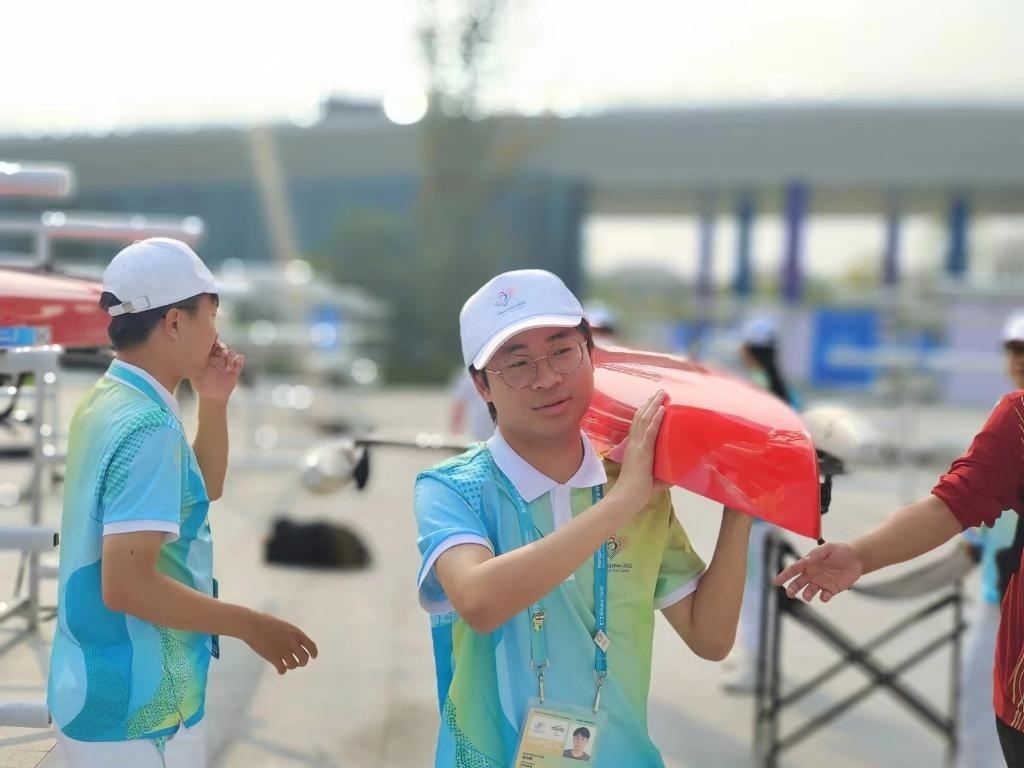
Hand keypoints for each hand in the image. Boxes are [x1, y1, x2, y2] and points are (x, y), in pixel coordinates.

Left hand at [191, 341, 243, 402]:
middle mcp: (218, 358)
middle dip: (223, 348)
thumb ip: (193, 367)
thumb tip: (187, 358)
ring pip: (232, 352)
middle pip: (222, 346)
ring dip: (230, 357)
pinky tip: (234, 368)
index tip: (213, 344)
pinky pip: (240, 360)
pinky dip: (239, 360)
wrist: (212, 396)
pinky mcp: (235, 369)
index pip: (211, 345)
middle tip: (222, 354)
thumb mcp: (194, 375)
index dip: (213, 342)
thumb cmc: (201, 386)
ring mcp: (227, 363)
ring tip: (227, 368)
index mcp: (208, 357)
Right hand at [243, 612, 317, 674]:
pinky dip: (281, 671)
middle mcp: (292, 643)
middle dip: (302, 662)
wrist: (253, 626)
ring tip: (286, 664)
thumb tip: (295, 643)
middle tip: (298, 662)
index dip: (313, 653)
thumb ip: (291, 635)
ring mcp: (283, 651)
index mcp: (296, 633)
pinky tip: (279, 669)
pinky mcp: (274, 658)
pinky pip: (282, 669)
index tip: (313, 657)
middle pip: (304, 659)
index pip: (311, 646)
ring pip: (294, 665)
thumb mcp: (284, 626)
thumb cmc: (266, 622)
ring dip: (291, 666)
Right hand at [610, 390, 667, 514]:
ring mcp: (638, 446)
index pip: (638, 425)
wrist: (627, 497)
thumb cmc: (638, 491)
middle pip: (641, 417)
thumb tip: (675, 476)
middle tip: (659, 392)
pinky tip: (662, 409)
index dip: (644, 412)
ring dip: (654, 405)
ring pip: (645, 420)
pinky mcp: (643, 451)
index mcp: (634, 448)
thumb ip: (662, 475)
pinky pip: (650, 431)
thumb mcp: (653, 479)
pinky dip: (656, 418)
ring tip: (662, 394)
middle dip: (650, 403)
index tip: (652, 402)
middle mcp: (634, 443)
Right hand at [774, 542, 862, 601]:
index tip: (776, 582)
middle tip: (790, 593)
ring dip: (806, 595)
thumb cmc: (840, 551)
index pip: (793, 570)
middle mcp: (812, 574)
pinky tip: (824, 595)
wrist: (856, 559)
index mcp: (808, 563)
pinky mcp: (831, 589)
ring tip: (807, 597)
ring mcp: (821, 582)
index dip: (784, 576)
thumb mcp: (828, 548)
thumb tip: (808, 559)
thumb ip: (817, 554)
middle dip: (792, 589)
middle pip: (798, 583)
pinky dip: (823, 597)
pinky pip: (824, 596)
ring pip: (809, 591)